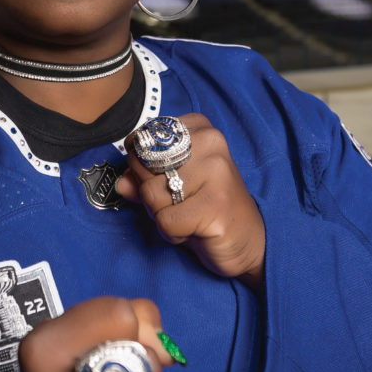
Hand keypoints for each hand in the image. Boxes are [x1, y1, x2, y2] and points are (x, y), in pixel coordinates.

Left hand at [116, 113, 265, 287]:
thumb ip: (143, 180)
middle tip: (179, 204)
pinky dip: (171, 233)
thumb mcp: (172, 188)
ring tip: (188, 217)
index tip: (166, 179)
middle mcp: (210, 143)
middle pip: (144, 167)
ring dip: (161, 216)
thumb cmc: (208, 210)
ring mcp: (216, 172)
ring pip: (151, 195)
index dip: (142, 167)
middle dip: (150, 195)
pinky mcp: (216, 204)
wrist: (250, 241)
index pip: (142, 140)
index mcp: (199, 129)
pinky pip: (166, 221)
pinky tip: (194, 230)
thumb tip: (121, 183)